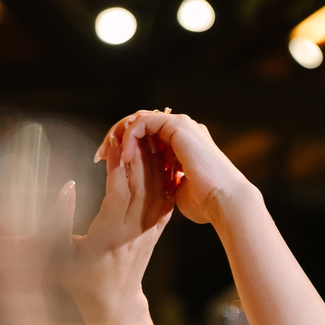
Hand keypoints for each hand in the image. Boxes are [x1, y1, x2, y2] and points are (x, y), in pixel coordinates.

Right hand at [62, 126, 175, 324]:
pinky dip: (165, 179)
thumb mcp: (59, 252)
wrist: (113, 306)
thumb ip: (59, 218)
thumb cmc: (79, 280)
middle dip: (138, 154)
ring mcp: (147, 233)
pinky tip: (162, 159)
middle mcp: (133, 232)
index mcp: (108, 234)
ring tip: (147, 136)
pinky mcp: (155, 233)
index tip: (113, 141)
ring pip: (157, 191)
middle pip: (141, 186)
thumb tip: (67, 185)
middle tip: (132, 128)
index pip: (118, 192)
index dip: (118, 165)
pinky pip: (164, 202)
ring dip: (154, 162)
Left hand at [101, 110, 252, 226]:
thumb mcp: (176, 190)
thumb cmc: (206, 205)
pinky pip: (143, 122)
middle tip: (100, 154)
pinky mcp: (177, 125)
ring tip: (106, 153)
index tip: (108, 164)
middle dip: (117, 137)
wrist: (225, 202)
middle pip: (139, 124)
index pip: (146, 137)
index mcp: (181, 145)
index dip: (125, 147)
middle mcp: (180, 131)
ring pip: (138, 119)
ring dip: (119, 135)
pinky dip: (130, 137)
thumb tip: (150, 190)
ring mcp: (180, 125)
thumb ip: (162, 182)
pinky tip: (124, 156)